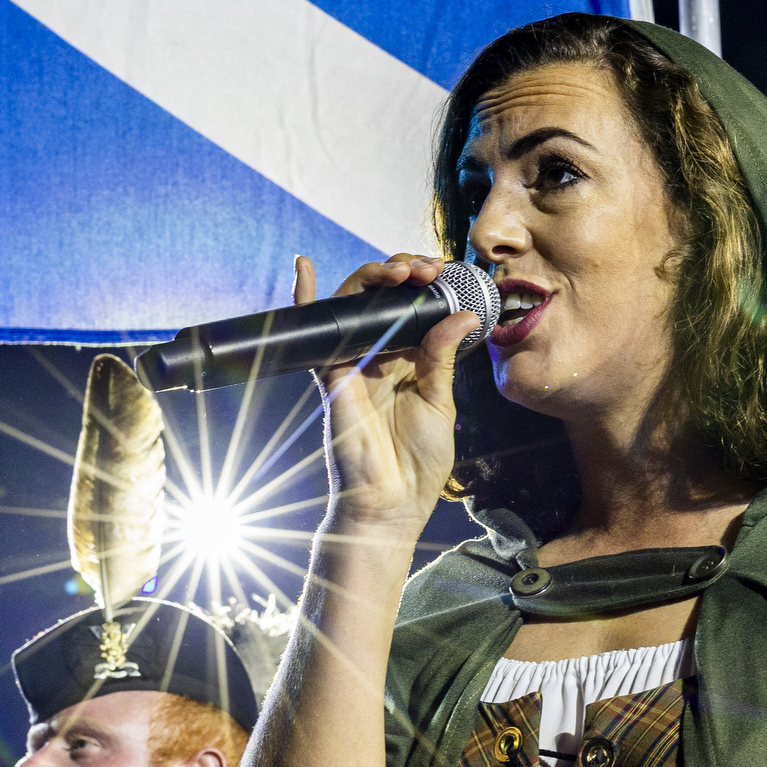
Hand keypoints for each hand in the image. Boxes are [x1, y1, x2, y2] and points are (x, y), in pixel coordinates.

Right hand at [297, 254, 478, 539]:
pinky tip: (304, 266)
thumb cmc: (418, 461)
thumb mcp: (441, 401)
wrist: (392, 501)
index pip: (411, 306)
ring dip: (374, 275)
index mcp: (408, 359)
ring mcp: (353, 360)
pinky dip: (305, 295)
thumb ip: (443, 355)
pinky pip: (314, 330)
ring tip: (401, 272)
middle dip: (403, 270)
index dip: (424, 282)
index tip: (444, 272)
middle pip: (382, 296)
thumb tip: (462, 314)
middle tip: (425, 269)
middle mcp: (378, 354)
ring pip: (353, 301)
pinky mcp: (331, 373)